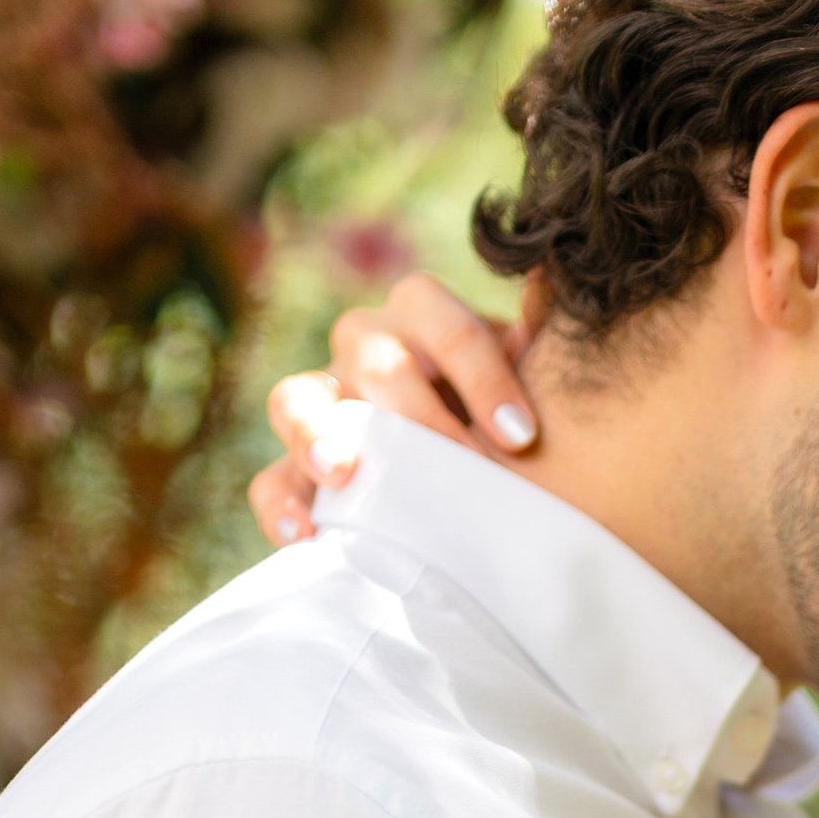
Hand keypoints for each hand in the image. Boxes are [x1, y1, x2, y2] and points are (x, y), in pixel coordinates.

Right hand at [246, 272, 535, 548]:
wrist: (484, 459)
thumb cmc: (507, 409)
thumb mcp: (532, 371)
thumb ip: (540, 336)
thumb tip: (546, 282)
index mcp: (422, 314)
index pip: (446, 326)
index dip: (484, 377)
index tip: (522, 437)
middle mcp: (364, 345)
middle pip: (375, 363)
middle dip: (421, 419)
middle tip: (464, 470)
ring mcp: (325, 403)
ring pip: (296, 399)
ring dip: (317, 435)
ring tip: (342, 474)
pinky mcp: (299, 466)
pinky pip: (272, 477)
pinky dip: (279, 504)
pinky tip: (302, 535)